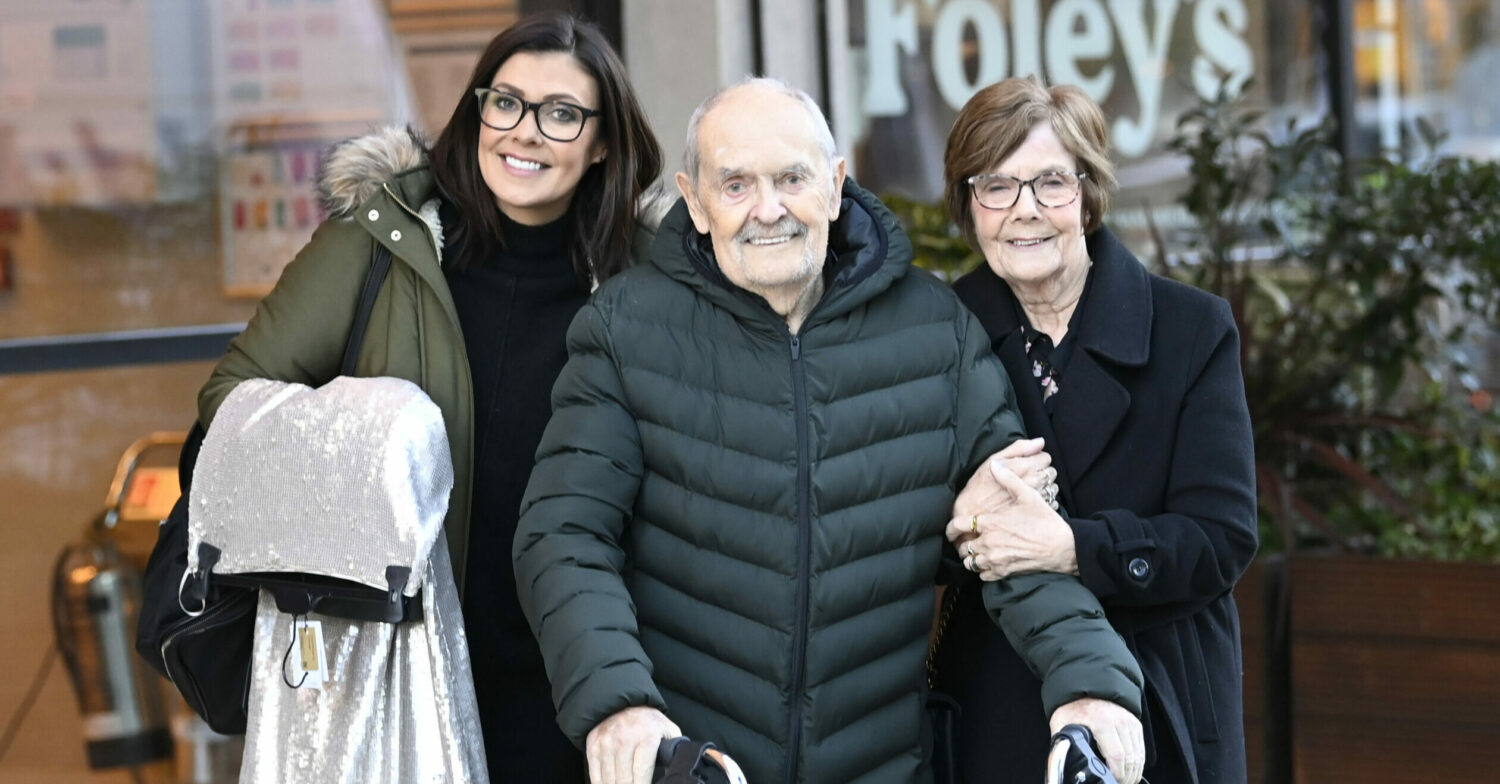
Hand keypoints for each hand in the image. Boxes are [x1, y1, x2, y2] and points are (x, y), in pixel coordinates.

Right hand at [586, 706, 680, 783]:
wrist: (623, 701)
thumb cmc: (648, 721)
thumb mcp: (667, 730)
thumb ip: (674, 750)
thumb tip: (676, 771)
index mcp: (646, 737)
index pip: (641, 774)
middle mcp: (624, 739)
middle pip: (624, 780)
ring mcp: (606, 743)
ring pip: (609, 780)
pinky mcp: (593, 745)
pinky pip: (595, 774)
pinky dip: (601, 783)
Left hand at [947, 462, 1076, 578]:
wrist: (1062, 547)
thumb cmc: (1045, 520)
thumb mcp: (1027, 495)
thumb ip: (1008, 479)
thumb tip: (994, 464)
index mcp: (990, 523)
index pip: (958, 526)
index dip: (951, 528)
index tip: (951, 530)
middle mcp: (989, 543)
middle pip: (963, 546)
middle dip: (964, 543)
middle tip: (968, 540)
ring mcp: (995, 560)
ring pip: (970, 562)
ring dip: (972, 557)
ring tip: (977, 551)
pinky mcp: (1004, 572)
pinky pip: (982, 575)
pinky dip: (982, 570)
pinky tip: (989, 562)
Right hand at [951, 438, 1057, 527]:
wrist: (973, 513)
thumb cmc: (979, 487)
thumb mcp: (993, 460)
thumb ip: (1019, 448)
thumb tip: (1040, 441)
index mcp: (1024, 467)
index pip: (1045, 457)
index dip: (1037, 459)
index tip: (1028, 464)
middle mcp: (1033, 481)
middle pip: (1051, 472)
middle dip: (1042, 472)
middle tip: (1027, 477)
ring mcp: (1036, 498)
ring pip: (1053, 488)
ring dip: (1044, 487)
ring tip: (1028, 490)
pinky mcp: (1036, 512)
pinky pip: (1051, 503)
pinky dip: (1044, 501)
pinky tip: (1030, 502)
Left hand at [1049, 697, 1143, 783]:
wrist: (1083, 684)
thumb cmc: (1071, 706)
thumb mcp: (1061, 725)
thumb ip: (1063, 746)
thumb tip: (1058, 766)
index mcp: (1101, 721)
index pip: (1116, 755)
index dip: (1116, 774)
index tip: (1111, 781)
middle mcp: (1119, 721)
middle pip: (1130, 759)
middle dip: (1126, 777)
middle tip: (1118, 783)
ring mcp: (1129, 722)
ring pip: (1138, 756)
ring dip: (1133, 773)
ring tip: (1124, 781)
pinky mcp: (1135, 723)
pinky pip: (1141, 748)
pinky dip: (1138, 763)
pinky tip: (1130, 771)